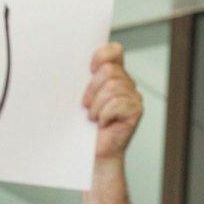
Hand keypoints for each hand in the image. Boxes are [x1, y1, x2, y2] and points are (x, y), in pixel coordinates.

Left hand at [85, 42, 143, 161]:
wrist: (92, 152)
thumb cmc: (84, 126)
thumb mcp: (80, 97)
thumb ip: (83, 80)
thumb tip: (67, 66)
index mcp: (113, 74)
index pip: (114, 51)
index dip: (101, 55)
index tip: (88, 69)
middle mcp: (126, 83)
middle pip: (109, 71)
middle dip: (92, 89)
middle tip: (86, 106)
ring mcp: (133, 97)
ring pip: (112, 87)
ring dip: (96, 105)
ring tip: (93, 117)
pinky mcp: (136, 111)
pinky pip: (117, 103)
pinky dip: (104, 114)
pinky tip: (103, 123)